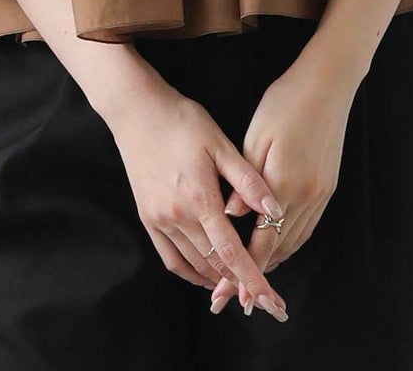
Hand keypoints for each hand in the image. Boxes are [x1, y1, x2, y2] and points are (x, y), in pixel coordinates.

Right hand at [104, 75, 289, 319]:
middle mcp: (177, 216)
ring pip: (194, 264)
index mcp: (199, 198)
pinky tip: (206, 274)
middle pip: (215, 264)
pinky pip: (172, 258)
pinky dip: (191, 272)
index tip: (270, 301)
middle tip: (262, 296)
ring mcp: (159, 219)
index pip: (232, 252)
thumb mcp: (219, 143)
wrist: (137, 110)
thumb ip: (247, 179)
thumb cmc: (182, 121)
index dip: (252, 279)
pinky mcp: (148, 218)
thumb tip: (275, 208)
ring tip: (240, 287)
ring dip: (218, 279)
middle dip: (241, 283)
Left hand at [207, 53, 356, 314]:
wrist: (327, 83)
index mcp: (284, 185)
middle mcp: (307, 196)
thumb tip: (226, 217)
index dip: (243, 270)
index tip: (227, 293)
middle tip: (234, 294)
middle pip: (279, 249)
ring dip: (273, 260)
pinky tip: (275, 245)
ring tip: (251, 276)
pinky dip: (288, 242)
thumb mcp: (256, 138)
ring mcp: (321, 193)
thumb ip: (242, 182)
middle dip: (256, 274)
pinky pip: (306, 226)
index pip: (261, 242)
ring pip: (294, 241)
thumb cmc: (285, 104)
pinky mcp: (328, 187)